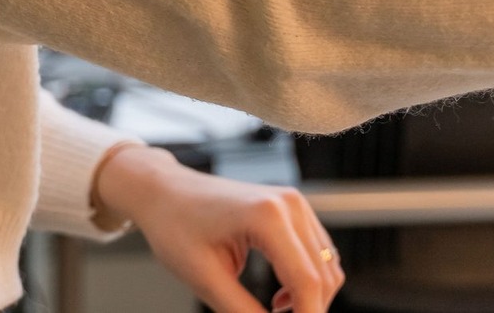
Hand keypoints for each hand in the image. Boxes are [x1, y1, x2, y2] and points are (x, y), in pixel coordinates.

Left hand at [93, 144, 343, 312]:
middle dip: (307, 310)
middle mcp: (290, 205)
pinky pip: (318, 254)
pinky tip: (280, 298)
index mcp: (268, 216)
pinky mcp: (293, 209)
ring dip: (309, 298)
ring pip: (327, 267)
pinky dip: (306, 281)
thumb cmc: (175, 226)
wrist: (165, 192)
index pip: (307, 282)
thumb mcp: (205, 279)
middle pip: (324, 276)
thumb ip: (241, 312)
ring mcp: (295, 204)